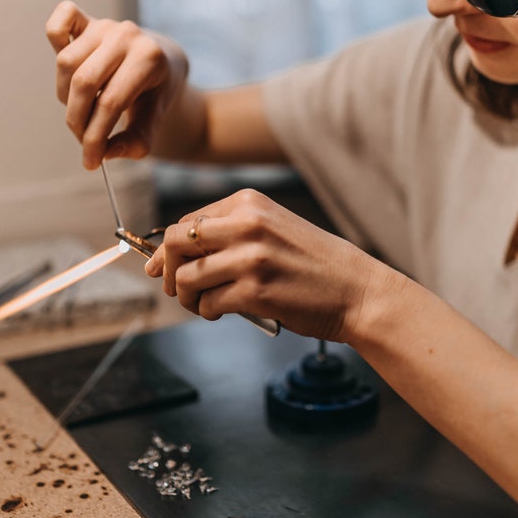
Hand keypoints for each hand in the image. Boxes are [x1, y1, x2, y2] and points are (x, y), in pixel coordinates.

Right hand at [46, 0, 188, 168]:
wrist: (163, 61)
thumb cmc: (155, 92)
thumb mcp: (155, 118)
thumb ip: (137, 140)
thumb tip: (107, 153)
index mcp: (148, 58)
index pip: (111, 102)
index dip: (95, 137)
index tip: (91, 162)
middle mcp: (125, 35)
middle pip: (83, 83)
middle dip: (78, 120)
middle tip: (83, 139)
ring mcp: (104, 25)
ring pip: (66, 63)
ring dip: (67, 95)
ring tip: (83, 109)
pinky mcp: (87, 21)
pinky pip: (60, 23)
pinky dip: (55, 40)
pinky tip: (67, 68)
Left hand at [144, 189, 396, 342]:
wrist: (357, 291)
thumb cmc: (316, 265)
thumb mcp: (274, 229)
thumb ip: (230, 234)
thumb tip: (175, 253)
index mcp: (249, 203)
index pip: (187, 221)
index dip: (166, 248)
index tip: (160, 267)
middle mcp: (247, 225)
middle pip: (176, 242)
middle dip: (166, 270)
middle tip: (174, 288)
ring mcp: (251, 258)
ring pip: (187, 278)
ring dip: (186, 298)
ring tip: (202, 305)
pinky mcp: (256, 291)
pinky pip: (208, 304)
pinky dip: (207, 312)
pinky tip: (221, 313)